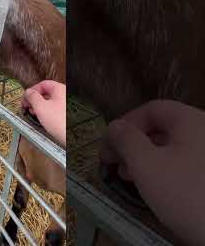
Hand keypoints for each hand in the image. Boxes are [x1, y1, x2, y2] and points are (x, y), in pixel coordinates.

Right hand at [21, 80, 65, 145]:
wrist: (73, 136)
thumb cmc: (60, 121)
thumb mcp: (41, 107)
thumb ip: (32, 97)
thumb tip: (28, 92)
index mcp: (60, 89)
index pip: (43, 84)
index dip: (32, 90)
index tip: (25, 97)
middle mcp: (65, 95)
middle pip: (46, 92)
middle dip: (34, 99)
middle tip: (27, 106)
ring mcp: (66, 105)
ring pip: (49, 101)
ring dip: (39, 106)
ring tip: (33, 113)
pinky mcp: (66, 114)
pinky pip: (54, 109)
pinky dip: (46, 112)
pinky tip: (42, 118)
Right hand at [101, 100, 204, 244]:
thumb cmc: (187, 193)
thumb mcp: (146, 165)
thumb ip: (126, 140)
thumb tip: (115, 127)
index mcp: (191, 121)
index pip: (152, 109)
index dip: (126, 122)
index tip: (109, 142)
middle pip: (161, 128)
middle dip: (132, 143)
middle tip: (112, 160)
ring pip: (172, 148)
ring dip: (144, 158)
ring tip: (127, 176)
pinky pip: (184, 164)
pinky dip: (163, 170)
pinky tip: (152, 187)